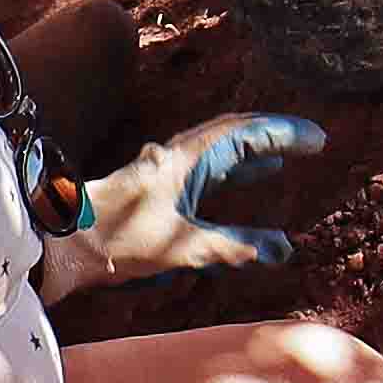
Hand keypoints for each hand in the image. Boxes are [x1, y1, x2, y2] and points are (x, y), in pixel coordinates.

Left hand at [36, 110, 327, 298]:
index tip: (317, 140)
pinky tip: (239, 185)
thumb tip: (283, 249)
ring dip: (250, 154)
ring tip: (281, 163)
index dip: (284, 134)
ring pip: (217, 151)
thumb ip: (235, 246)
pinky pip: (202, 169)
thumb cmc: (120, 241)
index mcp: (186, 159)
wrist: (64, 243)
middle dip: (272, 137)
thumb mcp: (185, 246)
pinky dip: (229, 172)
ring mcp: (164, 169)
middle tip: (308, 144)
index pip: (245, 133)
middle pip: (233, 133)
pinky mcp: (154, 187)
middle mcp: (176, 156)